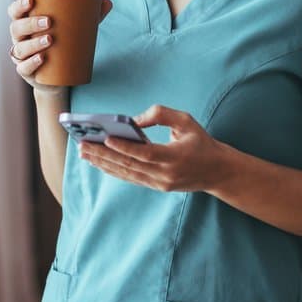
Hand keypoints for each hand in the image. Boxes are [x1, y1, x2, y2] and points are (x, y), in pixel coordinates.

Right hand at [7, 0, 112, 94]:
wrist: (58, 77)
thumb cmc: (62, 46)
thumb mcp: (74, 30)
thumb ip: (89, 17)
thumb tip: (108, 2)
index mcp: (25, 23)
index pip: (14, 12)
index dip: (19, 5)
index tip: (31, 0)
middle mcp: (19, 39)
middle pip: (16, 28)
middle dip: (30, 23)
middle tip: (49, 22)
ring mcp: (21, 56)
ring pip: (19, 48)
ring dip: (33, 43)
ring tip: (50, 40)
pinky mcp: (26, 72)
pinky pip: (23, 67)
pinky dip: (31, 63)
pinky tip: (42, 58)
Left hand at [77, 105, 230, 192]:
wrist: (218, 172)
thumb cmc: (201, 143)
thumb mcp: (187, 121)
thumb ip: (161, 115)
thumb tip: (134, 120)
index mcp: (176, 157)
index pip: (146, 153)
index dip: (125, 147)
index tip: (106, 138)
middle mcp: (166, 174)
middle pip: (129, 165)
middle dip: (103, 154)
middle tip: (83, 145)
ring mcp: (160, 183)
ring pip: (126, 173)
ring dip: (103, 163)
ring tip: (84, 153)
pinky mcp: (156, 187)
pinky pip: (131, 178)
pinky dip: (113, 170)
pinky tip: (99, 162)